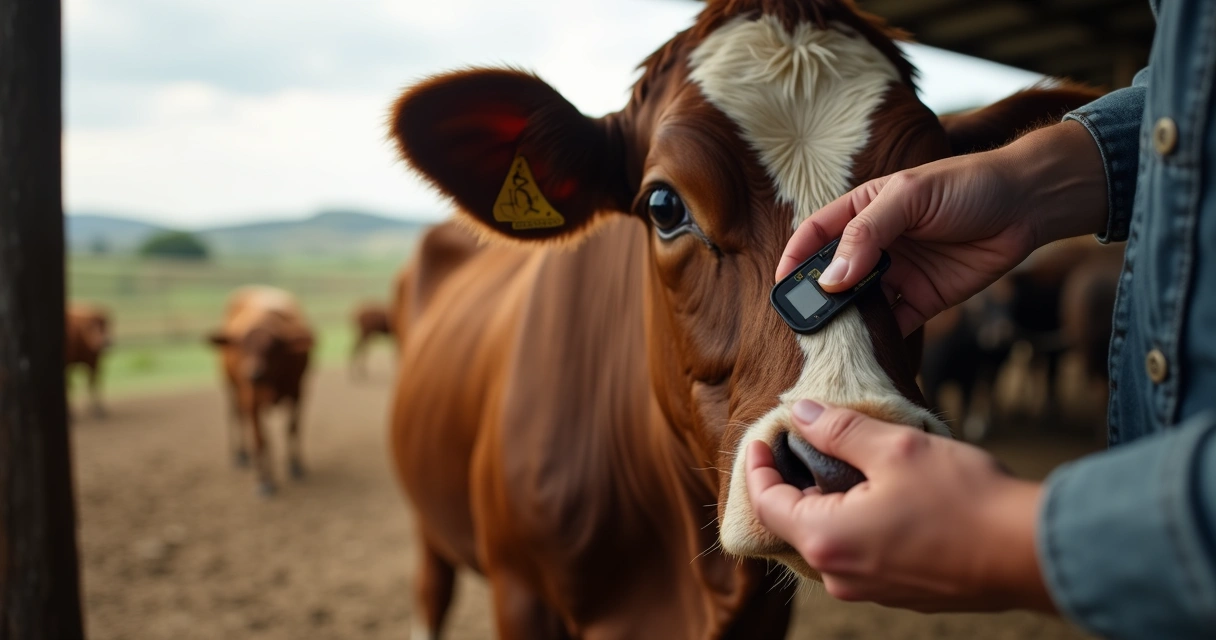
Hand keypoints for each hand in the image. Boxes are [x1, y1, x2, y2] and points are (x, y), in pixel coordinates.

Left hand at [745, 400, 1053, 612]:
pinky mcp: (897, 592)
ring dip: (827, 501)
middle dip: (794, 480)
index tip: (762, 438)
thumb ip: (837, 429)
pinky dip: (855, 522)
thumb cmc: (966, 501)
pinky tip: (879, 493)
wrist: (1030, 554)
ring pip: (828, 538)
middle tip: (804, 441)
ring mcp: (869, 589)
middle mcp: (839, 575)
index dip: (757, 466)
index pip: (766, 502)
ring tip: (846, 461)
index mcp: (827, 540)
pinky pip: (858, 553)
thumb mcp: (894, 448)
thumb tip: (798, 413)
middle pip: (793, 522)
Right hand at [775, 120, 1107, 334]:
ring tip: (832, 341)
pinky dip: (878, 340)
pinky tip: (866, 351)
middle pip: (832, 275)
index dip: (796, 257)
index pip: (815, 234)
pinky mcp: (922, 300)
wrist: (1028, 204)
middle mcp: (875, 244)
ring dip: (845, 321)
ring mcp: (897, 274)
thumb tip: (832, 277)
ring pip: (858, 303)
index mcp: (863, 210)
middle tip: (805, 321)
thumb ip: (868, 233)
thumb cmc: (968, 185)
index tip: (782, 284)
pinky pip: (892, 324)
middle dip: (816, 297)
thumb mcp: (911, 197)